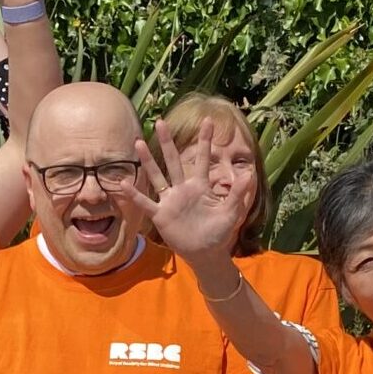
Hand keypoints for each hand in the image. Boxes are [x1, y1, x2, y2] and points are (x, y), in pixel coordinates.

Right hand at [131, 120, 246, 262]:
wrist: (206, 252)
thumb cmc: (219, 232)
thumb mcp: (231, 212)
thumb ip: (238, 193)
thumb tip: (249, 173)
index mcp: (201, 186)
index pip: (203, 159)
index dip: (205, 141)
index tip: (207, 121)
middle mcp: (183, 189)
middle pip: (173, 161)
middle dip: (167, 142)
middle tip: (161, 122)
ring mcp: (170, 201)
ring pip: (157, 177)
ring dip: (148, 161)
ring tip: (139, 142)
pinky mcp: (161, 215)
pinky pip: (146, 202)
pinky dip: (135, 194)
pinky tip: (123, 183)